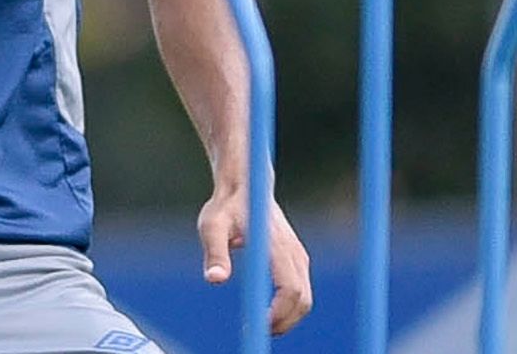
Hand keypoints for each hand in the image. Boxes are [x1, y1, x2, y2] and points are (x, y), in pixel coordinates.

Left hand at [197, 187, 312, 336]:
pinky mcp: (297, 259)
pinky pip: (301, 291)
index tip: (257, 326)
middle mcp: (294, 252)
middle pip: (302, 300)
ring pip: (305, 298)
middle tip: (256, 331)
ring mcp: (299, 256)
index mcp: (276, 245)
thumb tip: (215, 280)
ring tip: (258, 324)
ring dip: (287, 318)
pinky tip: (267, 311)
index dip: (278, 314)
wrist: (247, 185)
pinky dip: (289, 307)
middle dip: (284, 322)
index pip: (289, 289)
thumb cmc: (225, 206)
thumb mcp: (212, 226)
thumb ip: (215, 252)